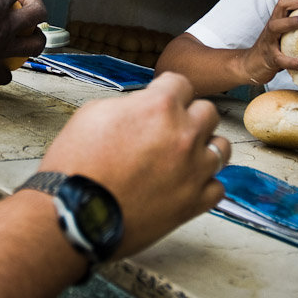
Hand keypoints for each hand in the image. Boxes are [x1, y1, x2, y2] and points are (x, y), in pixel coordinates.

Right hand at [0, 0, 46, 86]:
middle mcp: (4, 28)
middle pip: (37, 13)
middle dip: (36, 4)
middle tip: (23, 2)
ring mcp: (2, 50)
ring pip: (35, 44)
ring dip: (36, 36)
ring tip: (27, 31)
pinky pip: (7, 73)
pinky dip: (6, 69)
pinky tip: (1, 64)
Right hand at [38, 72, 228, 258]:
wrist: (75, 214)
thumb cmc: (77, 165)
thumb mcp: (94, 113)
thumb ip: (130, 104)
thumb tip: (143, 108)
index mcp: (159, 107)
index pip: (181, 83)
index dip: (167, 90)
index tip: (161, 98)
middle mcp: (184, 135)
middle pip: (209, 112)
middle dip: (189, 115)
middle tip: (169, 127)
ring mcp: (194, 170)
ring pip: (221, 147)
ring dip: (203, 146)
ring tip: (183, 155)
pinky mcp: (194, 203)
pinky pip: (217, 186)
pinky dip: (203, 183)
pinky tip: (184, 183)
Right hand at [242, 0, 297, 82]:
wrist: (252, 65)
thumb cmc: (273, 47)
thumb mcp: (283, 31)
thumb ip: (296, 23)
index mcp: (277, 18)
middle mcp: (272, 26)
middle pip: (281, 5)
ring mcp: (270, 41)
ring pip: (276, 27)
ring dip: (292, 22)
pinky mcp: (271, 59)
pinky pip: (281, 59)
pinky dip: (293, 62)